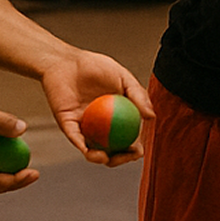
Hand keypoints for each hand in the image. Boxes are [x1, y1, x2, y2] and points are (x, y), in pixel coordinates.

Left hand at [38, 49, 156, 165]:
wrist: (67, 61)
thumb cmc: (96, 66)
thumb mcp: (123, 78)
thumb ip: (138, 95)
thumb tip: (152, 118)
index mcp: (116, 115)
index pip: (128, 137)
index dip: (134, 149)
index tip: (138, 151)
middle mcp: (100, 125)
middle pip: (112, 148)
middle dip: (119, 159)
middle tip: (125, 157)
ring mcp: (84, 126)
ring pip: (92, 149)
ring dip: (100, 158)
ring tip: (106, 158)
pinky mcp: (67, 125)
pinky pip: (76, 138)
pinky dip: (83, 147)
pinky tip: (90, 151)